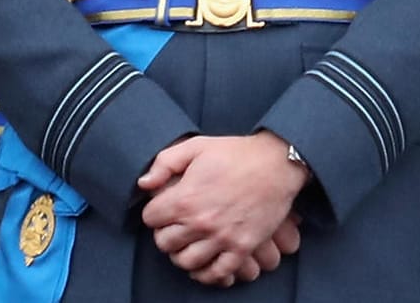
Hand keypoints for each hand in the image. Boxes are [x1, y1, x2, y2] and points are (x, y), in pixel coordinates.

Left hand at [138, 132, 307, 286]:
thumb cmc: (235, 153)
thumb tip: (143, 184)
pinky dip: (206, 273)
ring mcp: (222, 238)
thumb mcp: (196, 146)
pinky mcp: (242, 248)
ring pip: (186, 262)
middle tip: (174, 226)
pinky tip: (204, 264)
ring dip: (182, 254)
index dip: (154, 212)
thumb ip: (164, 163)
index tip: (163, 208)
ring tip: (187, 244)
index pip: (150, 218)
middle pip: (165, 243)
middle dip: (165, 234)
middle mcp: (201, 222)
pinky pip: (217, 273)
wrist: (276, 164)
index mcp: (185, 198)